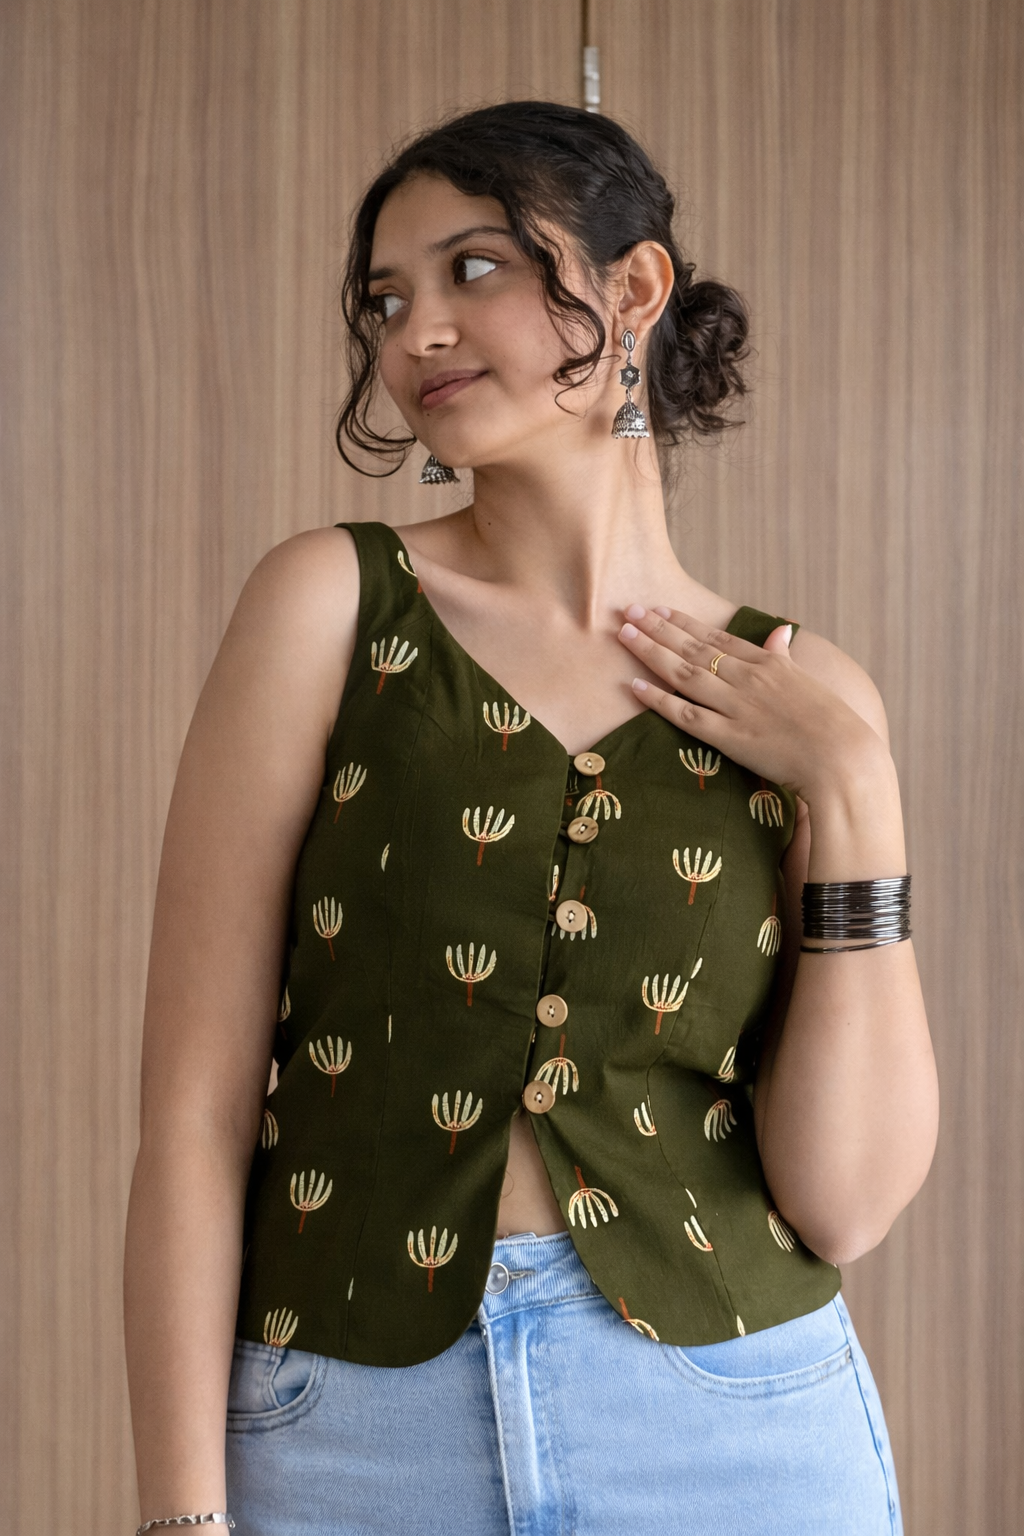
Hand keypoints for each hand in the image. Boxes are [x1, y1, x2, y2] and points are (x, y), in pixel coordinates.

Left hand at [616, 604, 886, 806]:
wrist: (843, 758)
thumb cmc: (832, 724)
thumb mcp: (807, 682)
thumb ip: (785, 657)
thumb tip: (781, 632)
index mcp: (769, 664)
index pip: (717, 637)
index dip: (684, 622)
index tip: (658, 608)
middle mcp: (748, 679)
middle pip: (694, 649)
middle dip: (658, 628)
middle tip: (628, 611)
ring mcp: (737, 707)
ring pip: (684, 674)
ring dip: (652, 653)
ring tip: (624, 636)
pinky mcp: (729, 737)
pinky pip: (686, 716)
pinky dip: (658, 700)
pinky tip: (634, 687)